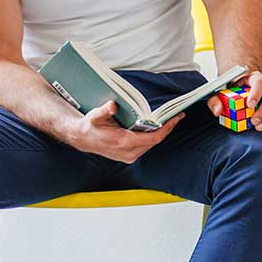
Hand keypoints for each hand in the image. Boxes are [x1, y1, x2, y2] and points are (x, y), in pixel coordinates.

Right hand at [67, 101, 181, 162]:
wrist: (83, 139)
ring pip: (151, 144)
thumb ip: (104, 111)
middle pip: (155, 141)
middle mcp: (128, 152)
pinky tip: (157, 127)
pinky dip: (153, 137)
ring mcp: (129, 156)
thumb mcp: (95, 116)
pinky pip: (146, 146)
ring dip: (161, 132)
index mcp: (124, 142)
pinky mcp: (129, 156)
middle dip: (167, 128)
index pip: (153, 138)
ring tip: (170, 120)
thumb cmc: (91, 126)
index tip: (176, 118)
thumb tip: (112, 105)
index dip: (167, 128)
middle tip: (177, 115)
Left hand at [208, 70, 261, 130]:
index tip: (250, 105)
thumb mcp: (220, 94)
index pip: (259, 81)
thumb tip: (218, 110)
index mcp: (253, 78)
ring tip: (258, 126)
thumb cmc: (234, 91)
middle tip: (253, 122)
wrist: (245, 90)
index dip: (256, 93)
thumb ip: (215, 100)